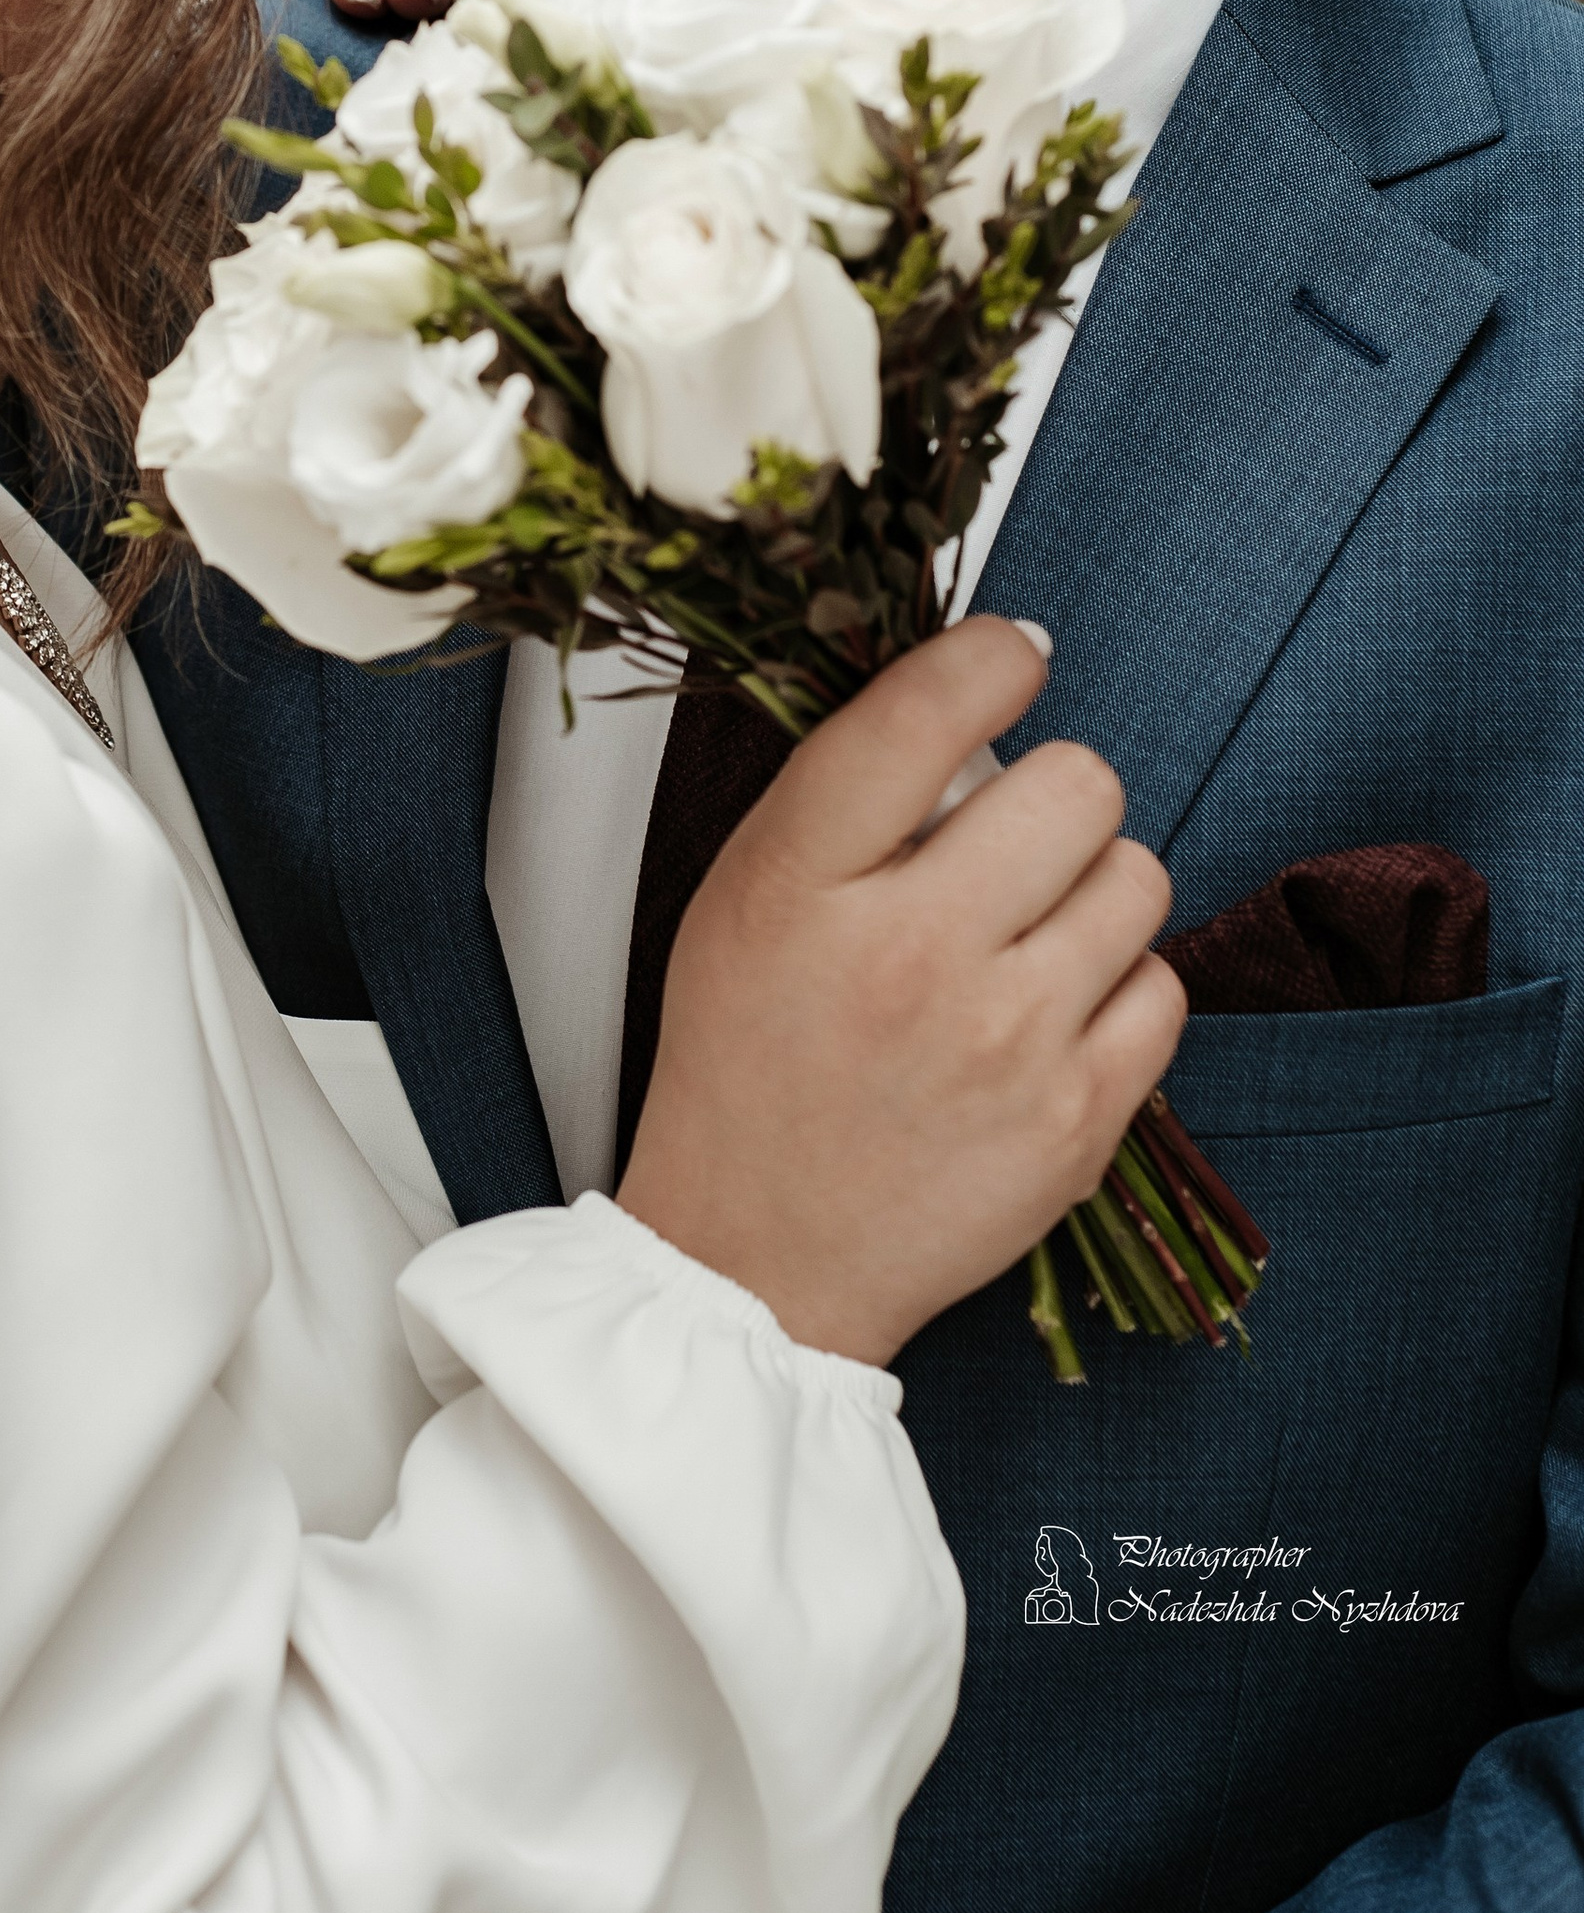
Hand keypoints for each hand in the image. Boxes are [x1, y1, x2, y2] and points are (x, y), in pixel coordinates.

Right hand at [617, 620, 1182, 1364]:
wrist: (758, 1256)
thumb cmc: (750, 1057)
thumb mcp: (748, 895)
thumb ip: (849, 796)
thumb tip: (976, 700)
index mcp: (803, 882)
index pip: (925, 712)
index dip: (990, 656)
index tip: (1010, 657)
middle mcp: (911, 954)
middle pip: (1076, 783)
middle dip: (1053, 793)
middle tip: (1010, 841)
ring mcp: (1007, 1043)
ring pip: (1136, 876)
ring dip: (1092, 887)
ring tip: (1030, 933)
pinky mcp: (1077, 1121)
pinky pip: (1165, 986)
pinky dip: (1118, 987)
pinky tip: (1053, 1012)